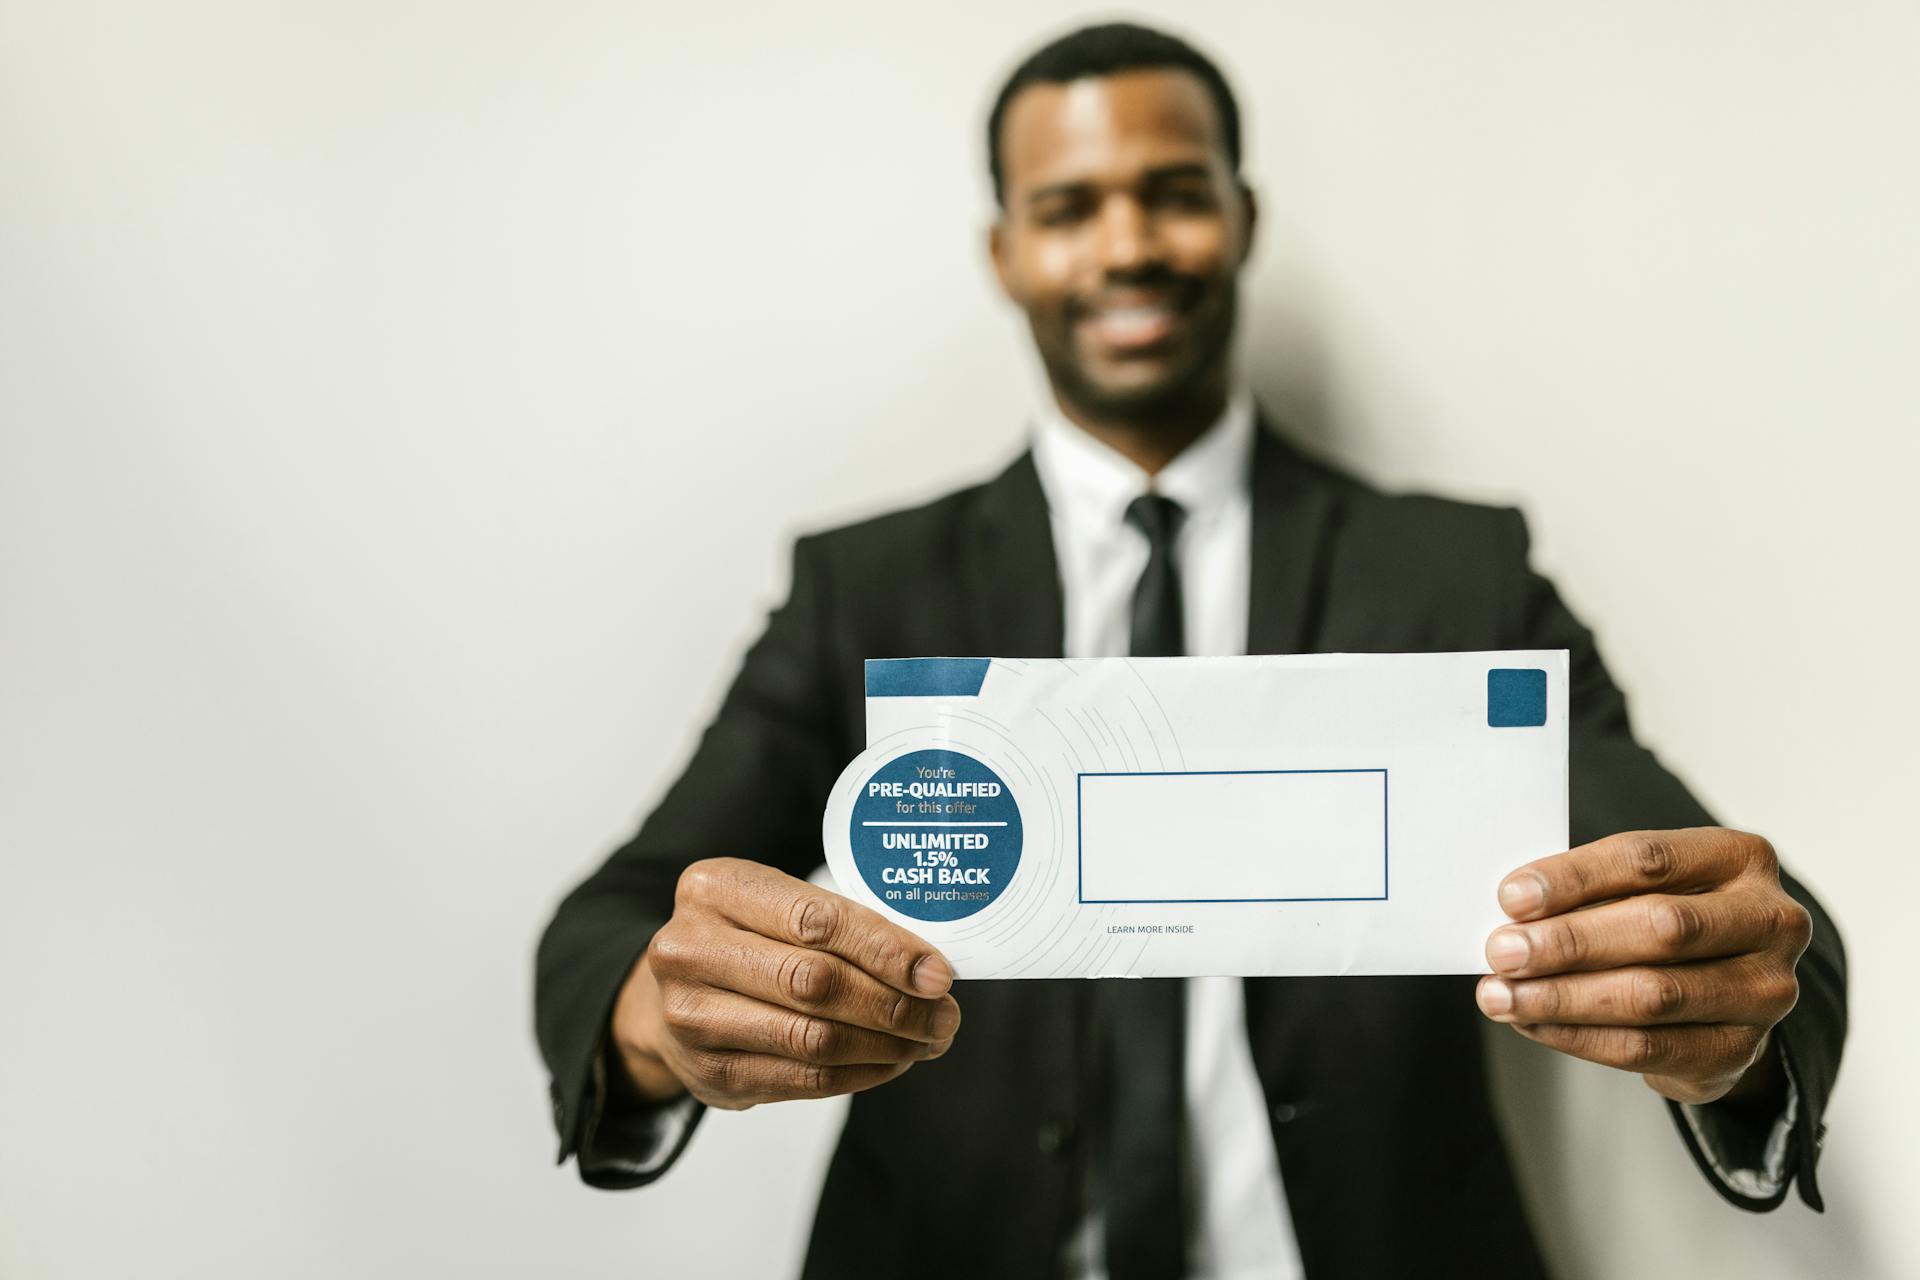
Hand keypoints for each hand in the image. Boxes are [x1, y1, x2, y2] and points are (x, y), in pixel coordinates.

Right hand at [610, 857, 959, 1109]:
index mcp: (714, 887)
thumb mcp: (777, 905)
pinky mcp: (707, 1073)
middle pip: (815, 983)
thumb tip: (929, 968)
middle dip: (894, 1003)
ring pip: (812, 1038)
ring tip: (926, 1040)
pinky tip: (890, 1062)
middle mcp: (690, 948)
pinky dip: (860, 1074)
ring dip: (885, 1045)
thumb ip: (839, 924)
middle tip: (943, 1014)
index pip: (816, 920)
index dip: (886, 950)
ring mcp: (691, 1016)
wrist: (666, 996)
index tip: (938, 973)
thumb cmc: (746, 939)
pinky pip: (802, 1078)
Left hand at [1477, 828, 1810, 1104]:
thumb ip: (1590, 890)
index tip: (1511, 897)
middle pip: (1660, 928)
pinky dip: (1577, 1036)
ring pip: (1652, 995)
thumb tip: (1515, 911)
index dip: (1575, 878)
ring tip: (1501, 995)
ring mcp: (1765, 992)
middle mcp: (1770, 922)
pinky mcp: (1740, 1050)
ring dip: (1562, 997)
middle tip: (1501, 952)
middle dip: (1568, 942)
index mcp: (1741, 858)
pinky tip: (1532, 1024)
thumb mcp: (1640, 885)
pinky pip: (1646, 1047)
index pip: (1649, 860)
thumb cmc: (1664, 917)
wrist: (1722, 991)